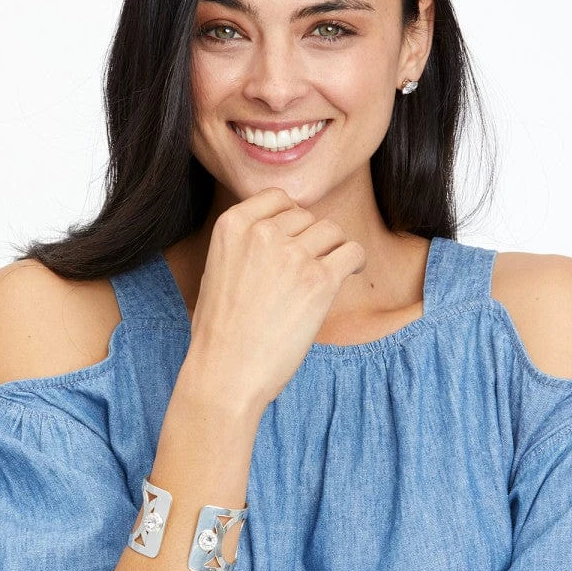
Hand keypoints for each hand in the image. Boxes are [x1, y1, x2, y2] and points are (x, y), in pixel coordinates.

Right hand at [184, 186, 366, 417]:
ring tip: (326, 274)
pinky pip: (352, 251)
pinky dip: (354, 261)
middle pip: (307, 216)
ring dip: (333, 250)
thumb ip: (246, 241)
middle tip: (305, 270)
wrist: (226, 372)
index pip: (277, 198)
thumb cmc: (220, 330)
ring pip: (332, 231)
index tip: (293, 239)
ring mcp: (293, 254)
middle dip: (310, 239)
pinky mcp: (320, 280)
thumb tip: (283, 228)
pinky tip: (347, 274)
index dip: (290, 218)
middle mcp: (263, 232)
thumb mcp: (216, 267)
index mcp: (232, 225)